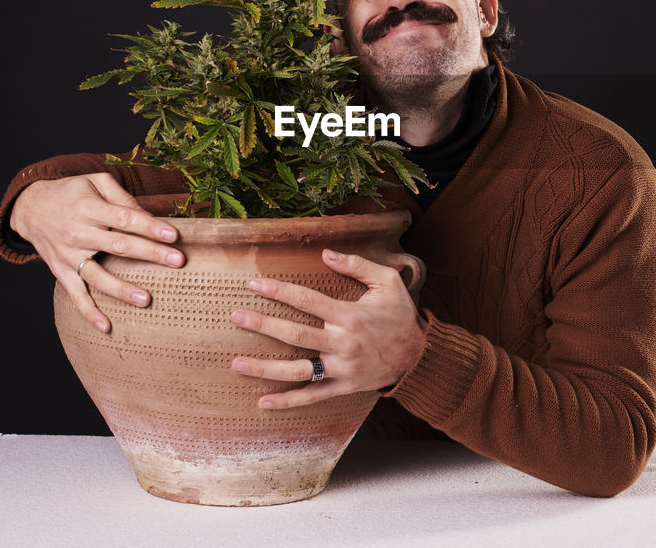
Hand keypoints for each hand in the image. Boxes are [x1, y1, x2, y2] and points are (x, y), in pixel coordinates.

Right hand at [10, 173, 182, 331]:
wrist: (30, 208)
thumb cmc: (71, 193)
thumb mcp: (95, 182)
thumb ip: (122, 197)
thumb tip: (148, 215)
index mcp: (89, 208)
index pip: (125, 218)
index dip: (150, 226)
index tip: (173, 235)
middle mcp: (78, 233)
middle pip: (118, 245)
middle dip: (150, 253)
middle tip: (178, 260)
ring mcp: (68, 255)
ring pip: (97, 275)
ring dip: (122, 289)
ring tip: (147, 299)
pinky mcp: (61, 272)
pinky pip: (76, 295)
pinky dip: (89, 312)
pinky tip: (106, 326)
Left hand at [229, 249, 427, 407]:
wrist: (419, 355)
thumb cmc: (401, 314)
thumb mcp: (387, 282)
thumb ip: (357, 265)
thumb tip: (326, 252)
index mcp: (350, 315)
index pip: (307, 301)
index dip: (279, 291)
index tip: (255, 284)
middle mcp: (343, 343)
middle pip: (295, 335)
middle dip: (263, 324)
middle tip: (235, 316)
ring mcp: (342, 368)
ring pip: (298, 370)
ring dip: (265, 368)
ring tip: (236, 363)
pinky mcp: (344, 387)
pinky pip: (312, 396)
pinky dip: (288, 401)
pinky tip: (263, 402)